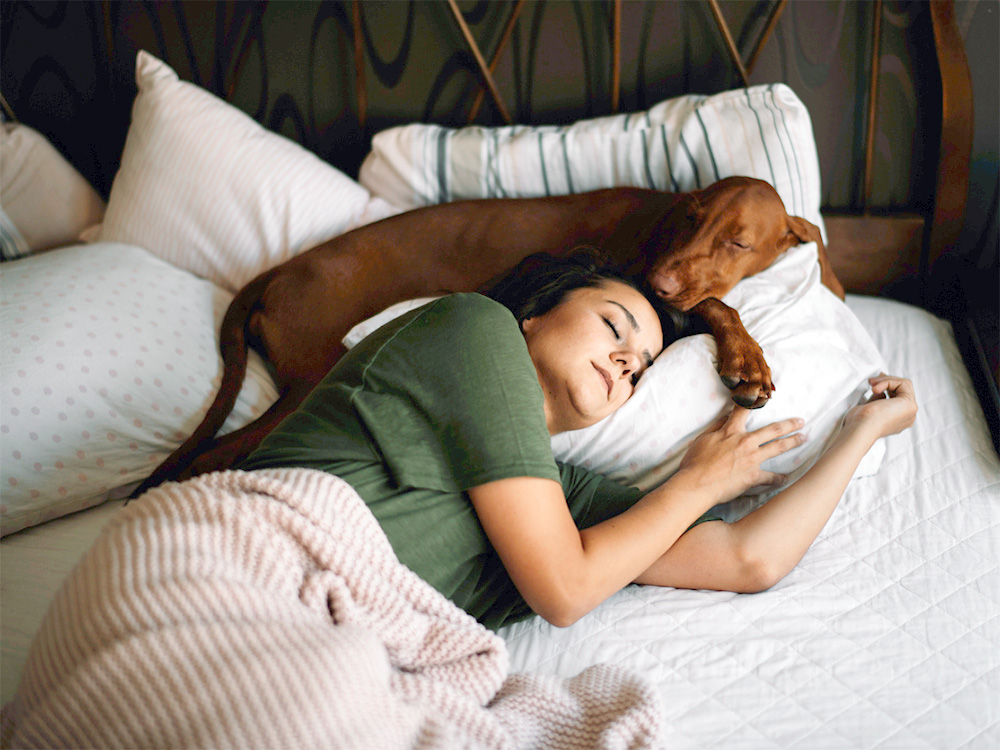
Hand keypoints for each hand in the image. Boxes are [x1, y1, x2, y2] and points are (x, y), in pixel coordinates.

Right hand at [677, 406, 805, 504]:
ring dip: (793, 442)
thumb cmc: (695, 463)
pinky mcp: (753, 476)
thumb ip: (716, 427)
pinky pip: (771, 477)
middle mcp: (746, 442)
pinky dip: (779, 479)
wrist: (697, 484)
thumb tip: (725, 417)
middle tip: (801, 421)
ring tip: (803, 438)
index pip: (743, 411)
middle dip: (789, 424)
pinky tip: (785, 478)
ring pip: (778, 447)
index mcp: (731, 431)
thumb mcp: (702, 440)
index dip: (753, 402)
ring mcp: (752, 459)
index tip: (763, 395)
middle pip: (772, 429)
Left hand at [842, 374, 916, 437]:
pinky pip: (902, 384)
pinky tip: (875, 389)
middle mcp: (908, 417)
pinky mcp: (910, 405)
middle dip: (886, 381)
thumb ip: (878, 399)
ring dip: (885, 380)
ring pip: (904, 385)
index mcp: (899, 420)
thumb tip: (880, 390)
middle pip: (903, 390)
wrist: (861, 428)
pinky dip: (887, 382)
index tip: (875, 381)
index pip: (899, 397)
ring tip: (871, 384)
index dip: (888, 385)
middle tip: (871, 381)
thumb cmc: (859, 422)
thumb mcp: (870, 407)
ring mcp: (910, 411)